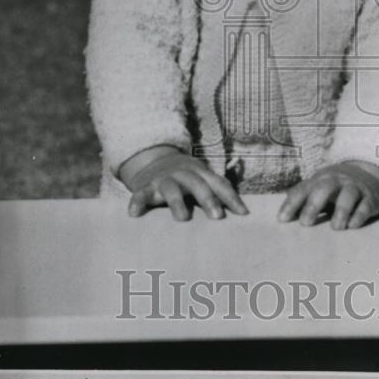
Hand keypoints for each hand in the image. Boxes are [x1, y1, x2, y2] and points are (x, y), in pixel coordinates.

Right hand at [120, 146, 248, 221]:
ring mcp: (163, 180)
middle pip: (196, 184)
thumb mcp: (202, 179)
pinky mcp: (144, 187)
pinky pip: (140, 194)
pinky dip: (137, 202)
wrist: (153, 160)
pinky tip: (134, 214)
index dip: (230, 198)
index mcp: (200, 173)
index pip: (218, 184)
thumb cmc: (186, 177)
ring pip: (170, 188)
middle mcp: (182, 174)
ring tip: (182, 218)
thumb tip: (245, 213)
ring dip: (176, 202)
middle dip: (207, 199)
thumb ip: (218, 192)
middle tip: (217, 216)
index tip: (243, 214)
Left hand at [278, 161, 378, 229]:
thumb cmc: (337, 187)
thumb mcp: (319, 187)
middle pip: (324, 188)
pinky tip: (353, 225)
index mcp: (320, 180)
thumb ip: (303, 199)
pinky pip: (366, 205)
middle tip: (305, 223)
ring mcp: (355, 188)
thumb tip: (282, 217)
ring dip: (341, 211)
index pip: (303, 190)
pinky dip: (360, 215)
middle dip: (313, 205)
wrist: (371, 175)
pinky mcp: (371, 198)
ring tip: (336, 228)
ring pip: (348, 195)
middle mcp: (337, 181)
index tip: (282, 220)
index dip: (292, 204)